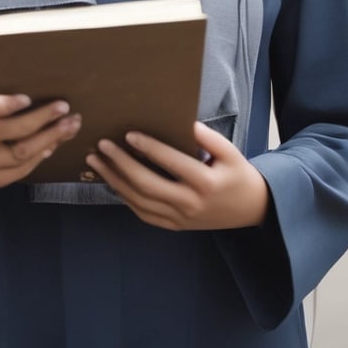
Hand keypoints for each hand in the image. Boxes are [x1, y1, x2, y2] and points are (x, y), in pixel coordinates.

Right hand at [0, 89, 80, 186]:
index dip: (7, 104)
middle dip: (43, 118)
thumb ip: (5, 96)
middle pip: (13, 130)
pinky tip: (53, 144)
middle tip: (64, 108)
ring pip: (22, 153)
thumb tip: (47, 93)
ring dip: (51, 139)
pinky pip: (22, 169)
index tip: (28, 98)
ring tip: (70, 126)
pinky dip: (41, 156)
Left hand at [85, 122, 268, 230]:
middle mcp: (191, 203)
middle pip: (147, 184)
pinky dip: (124, 197)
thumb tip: (183, 122)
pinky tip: (111, 180)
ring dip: (114, 180)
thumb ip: (207, 137)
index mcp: (206, 183)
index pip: (172, 163)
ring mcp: (180, 218)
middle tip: (102, 145)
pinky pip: (143, 213)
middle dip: (120, 163)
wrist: (252, 210)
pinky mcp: (174, 226)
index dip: (149, 148)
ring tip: (95, 161)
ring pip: (139, 201)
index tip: (128, 134)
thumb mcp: (230, 152)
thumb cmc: (237, 174)